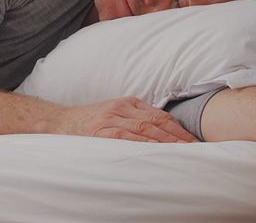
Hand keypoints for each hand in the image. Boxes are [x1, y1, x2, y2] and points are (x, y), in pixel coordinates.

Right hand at [53, 96, 196, 142]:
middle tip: (196, 149)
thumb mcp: (113, 112)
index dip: (178, 128)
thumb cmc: (89, 121)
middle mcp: (122, 109)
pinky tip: (157, 153)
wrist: (59, 122)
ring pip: (146, 130)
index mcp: (127, 102)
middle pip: (157, 122)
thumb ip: (135, 117)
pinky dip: (145, 146)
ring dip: (166, 142)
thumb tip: (162, 130)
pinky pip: (128, 139)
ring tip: (183, 153)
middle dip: (178, 137)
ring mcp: (112, 120)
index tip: (193, 141)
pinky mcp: (102, 132)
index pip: (160, 115)